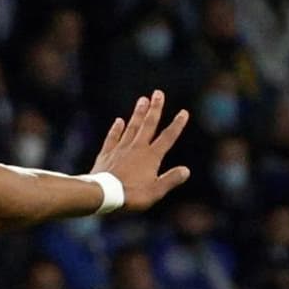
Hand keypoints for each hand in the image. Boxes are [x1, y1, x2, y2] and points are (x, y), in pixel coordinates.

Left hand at [89, 90, 189, 212]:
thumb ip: (170, 180)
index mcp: (151, 157)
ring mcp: (120, 149)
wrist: (102, 195)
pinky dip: (116, 129)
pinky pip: (112, 138)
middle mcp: (137, 148)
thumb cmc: (130, 196)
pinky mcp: (106, 155)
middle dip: (155, 108)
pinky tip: (119, 120)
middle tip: (158, 93)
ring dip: (138, 113)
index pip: (167, 137)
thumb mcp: (155, 192)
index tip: (184, 112)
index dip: (177, 125)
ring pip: (131, 127)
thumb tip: (186, 171)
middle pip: (148, 125)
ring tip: (142, 99)